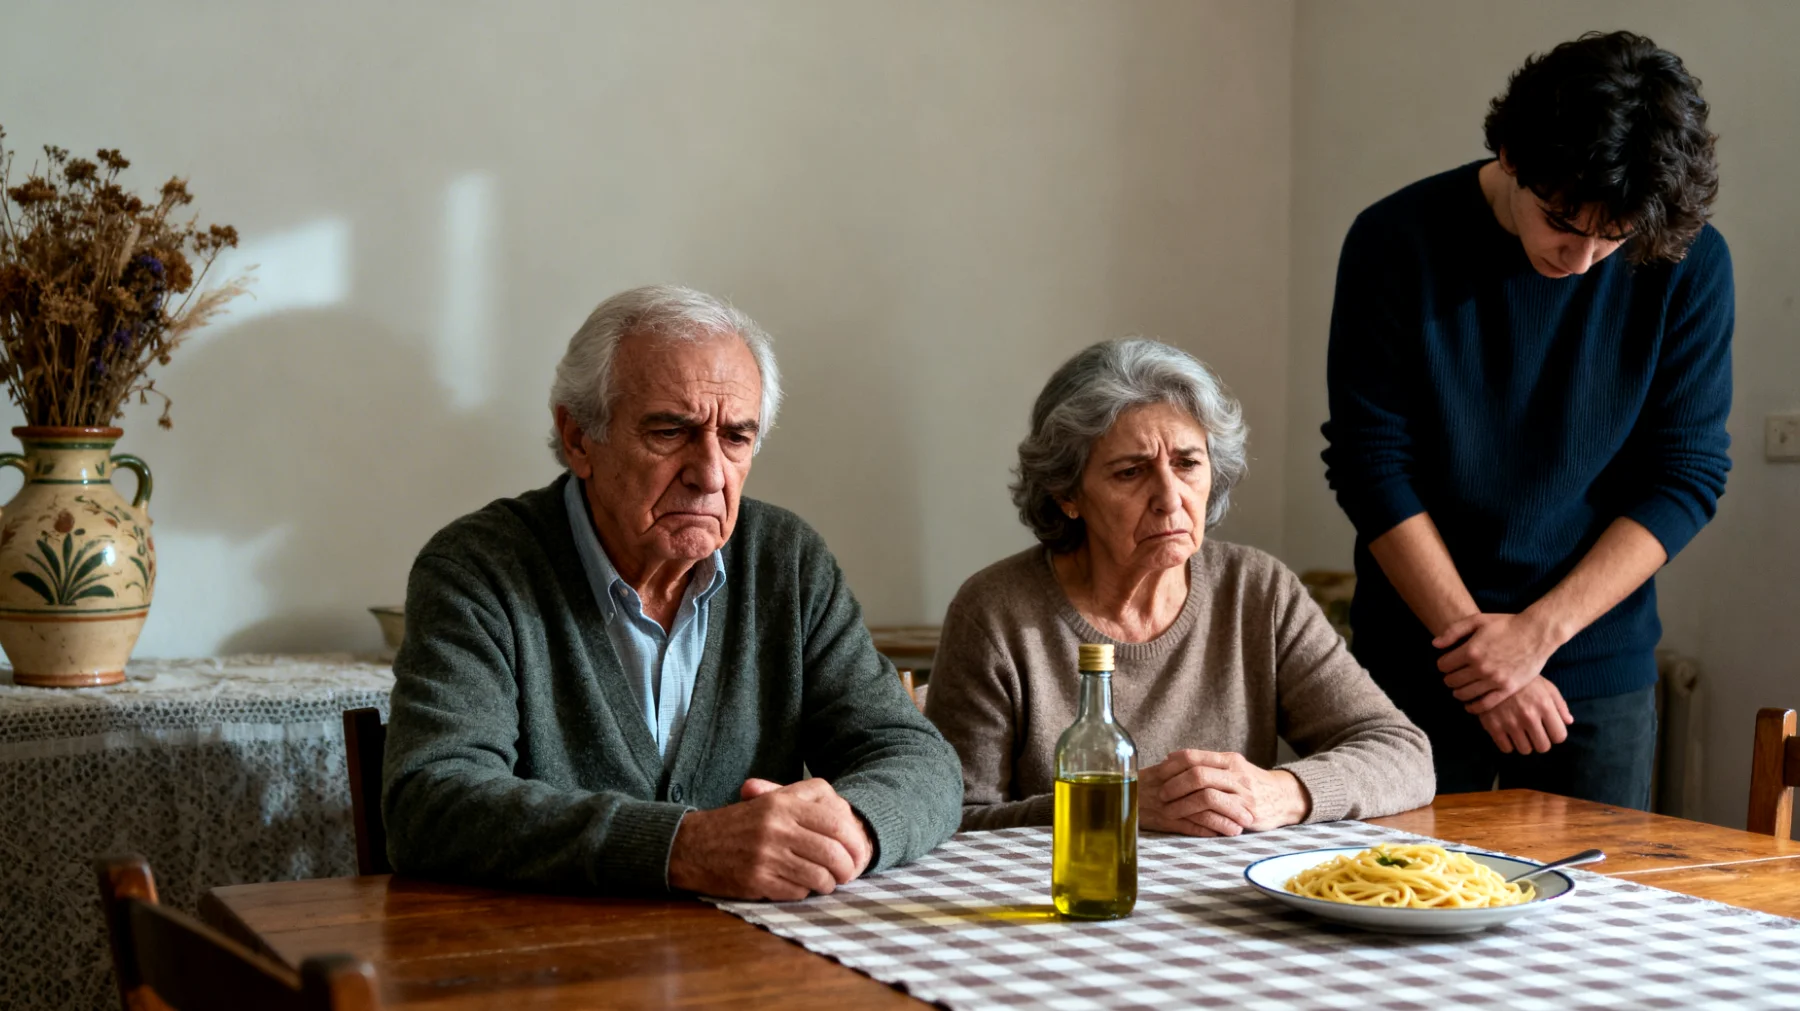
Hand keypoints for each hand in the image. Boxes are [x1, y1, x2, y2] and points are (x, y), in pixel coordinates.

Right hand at [667, 778, 873, 899]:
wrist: (692, 845)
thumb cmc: (738, 823)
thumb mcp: (769, 800)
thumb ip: (804, 798)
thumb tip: (844, 808)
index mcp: (782, 804)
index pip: (835, 822)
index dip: (854, 840)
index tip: (858, 852)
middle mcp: (776, 828)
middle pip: (832, 852)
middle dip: (847, 867)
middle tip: (847, 873)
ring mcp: (766, 856)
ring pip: (818, 876)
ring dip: (828, 883)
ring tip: (825, 882)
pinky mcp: (757, 881)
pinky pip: (797, 891)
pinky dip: (805, 892)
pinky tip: (799, 886)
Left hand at [1139, 750, 1309, 835]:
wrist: (1285, 797)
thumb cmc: (1251, 784)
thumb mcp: (1232, 767)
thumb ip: (1207, 763)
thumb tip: (1172, 758)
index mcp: (1229, 760)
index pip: (1194, 757)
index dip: (1172, 765)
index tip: (1158, 772)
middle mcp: (1236, 774)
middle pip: (1198, 774)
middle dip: (1175, 785)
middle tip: (1162, 794)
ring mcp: (1242, 794)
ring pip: (1206, 795)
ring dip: (1183, 804)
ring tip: (1169, 810)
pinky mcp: (1246, 813)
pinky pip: (1218, 815)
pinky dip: (1198, 818)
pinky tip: (1188, 821)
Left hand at [1434, 611, 1560, 713]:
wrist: (1536, 633)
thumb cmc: (1506, 624)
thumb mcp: (1477, 620)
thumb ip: (1453, 631)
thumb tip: (1435, 644)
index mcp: (1471, 650)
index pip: (1443, 665)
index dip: (1443, 664)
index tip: (1447, 663)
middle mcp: (1481, 667)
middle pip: (1452, 681)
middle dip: (1449, 678)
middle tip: (1453, 676)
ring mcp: (1495, 680)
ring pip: (1464, 694)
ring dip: (1458, 692)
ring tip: (1460, 689)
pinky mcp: (1507, 689)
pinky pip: (1484, 705)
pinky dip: (1473, 707)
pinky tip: (1469, 705)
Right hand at [1476, 676, 1573, 754]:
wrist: (1492, 673)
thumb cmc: (1524, 681)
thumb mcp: (1546, 686)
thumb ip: (1560, 704)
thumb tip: (1569, 722)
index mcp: (1544, 705)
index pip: (1559, 736)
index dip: (1555, 734)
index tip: (1549, 729)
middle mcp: (1529, 716)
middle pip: (1543, 747)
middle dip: (1541, 741)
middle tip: (1534, 733)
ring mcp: (1510, 722)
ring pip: (1525, 750)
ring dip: (1525, 743)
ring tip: (1521, 732)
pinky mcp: (1492, 725)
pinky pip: (1506, 748)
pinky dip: (1508, 743)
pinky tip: (1507, 733)